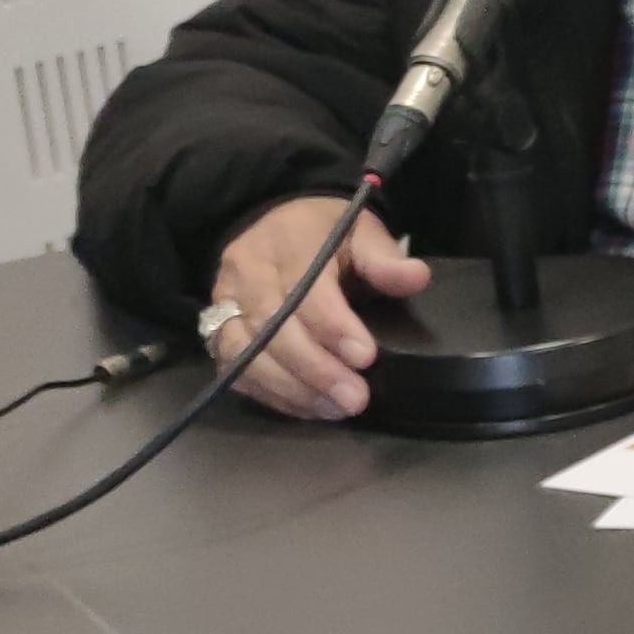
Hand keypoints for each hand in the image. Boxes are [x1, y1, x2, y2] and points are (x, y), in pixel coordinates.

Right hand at [207, 194, 430, 420]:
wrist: (279, 225)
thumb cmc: (328, 233)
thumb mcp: (363, 232)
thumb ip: (385, 258)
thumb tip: (416, 277)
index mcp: (284, 242)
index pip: (303, 290)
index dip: (333, 327)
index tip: (366, 357)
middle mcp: (244, 273)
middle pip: (271, 329)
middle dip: (315, 369)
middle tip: (355, 399)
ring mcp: (224, 304)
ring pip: (245, 355)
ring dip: (292, 389)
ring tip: (336, 409)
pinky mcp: (217, 331)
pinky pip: (235, 370)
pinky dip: (271, 394)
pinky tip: (309, 407)